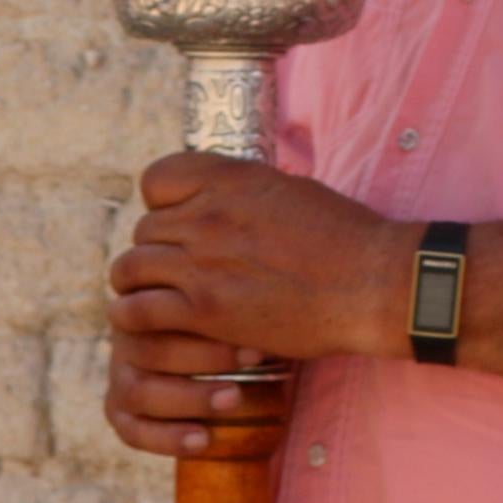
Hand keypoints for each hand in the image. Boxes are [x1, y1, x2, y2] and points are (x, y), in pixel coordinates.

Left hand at [104, 154, 415, 458]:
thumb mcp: (292, 190)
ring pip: (130, 268)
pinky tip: (149, 324)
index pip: (157, 178)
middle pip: (144, 229)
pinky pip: (138, 310)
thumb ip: (246, 192)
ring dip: (138, 284)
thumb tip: (224, 194)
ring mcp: (203, 262)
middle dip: (155, 251)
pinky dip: (135, 317)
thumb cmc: (345, 238)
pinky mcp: (205, 309)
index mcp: (232, 180)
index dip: (160, 203)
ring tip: (150, 298)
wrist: (371, 283)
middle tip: (171, 272)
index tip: (175, 222)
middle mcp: (209, 214)